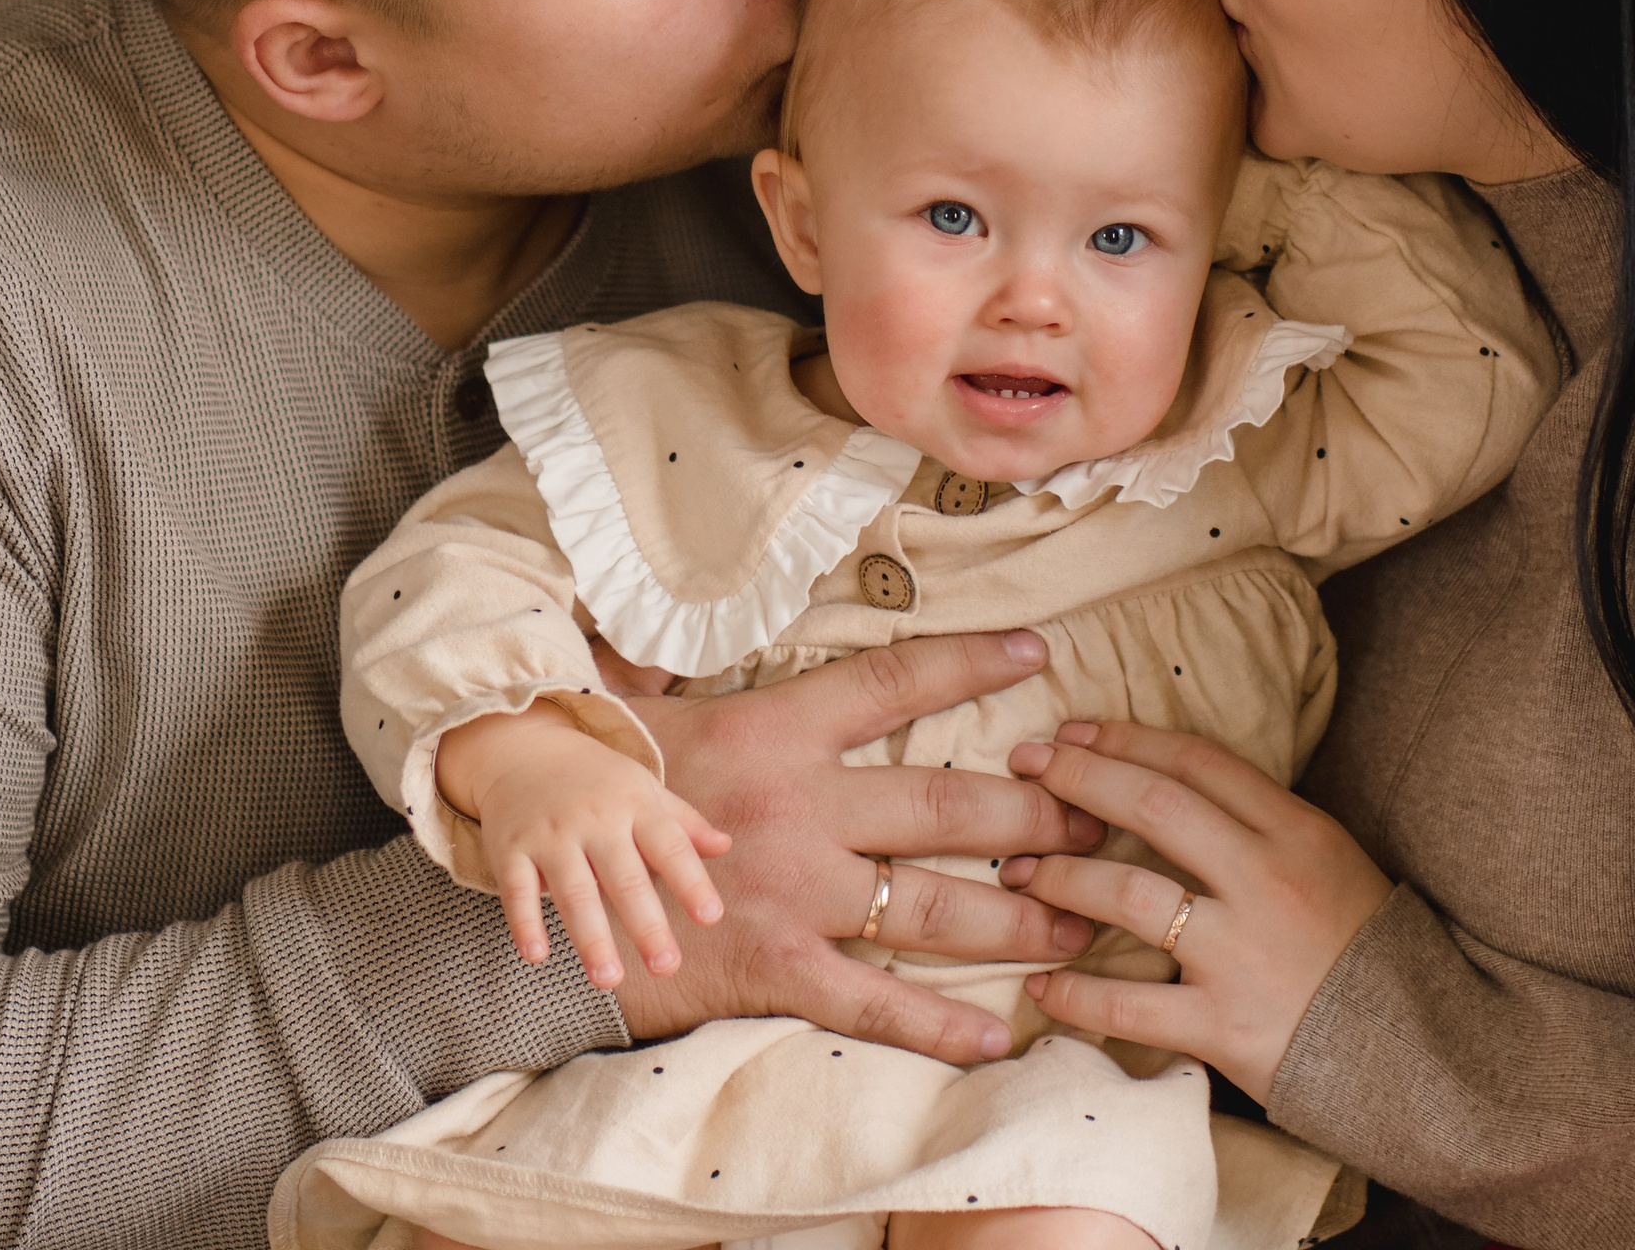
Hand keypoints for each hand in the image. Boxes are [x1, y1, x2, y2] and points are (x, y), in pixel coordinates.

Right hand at [438, 704, 729, 989]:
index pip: (669, 847)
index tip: (711, 917)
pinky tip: (536, 955)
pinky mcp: (511, 849)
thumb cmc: (597, 781)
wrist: (523, 750)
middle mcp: (594, 820)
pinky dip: (524, 921)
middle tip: (666, 966)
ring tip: (609, 979)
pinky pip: (517, 889)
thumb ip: (683, 823)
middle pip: (624, 877)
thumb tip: (725, 846)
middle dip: (646, 924)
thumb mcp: (642, 790)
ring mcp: (550, 834)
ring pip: (573, 890)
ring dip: (590, 937)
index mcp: (634, 805)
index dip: (690, 881)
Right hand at [609, 630, 1106, 1064]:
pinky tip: (1001, 1033)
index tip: (1039, 656)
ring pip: (934, 905)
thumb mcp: (662, 701)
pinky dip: (941, 1025)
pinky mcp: (776, 968)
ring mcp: (793, 892)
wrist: (535, 866)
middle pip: (948, 805)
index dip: (972, 663)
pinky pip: (876, 1003)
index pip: (895, 681)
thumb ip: (705, 655)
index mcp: (778, 728)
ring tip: (1082, 916)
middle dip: (1037, 816)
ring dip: (1018, 915)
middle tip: (1100, 821)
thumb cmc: (606, 778)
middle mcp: (800, 806)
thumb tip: (711, 601)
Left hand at [999, 720, 1392, 1103]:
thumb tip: (1168, 785)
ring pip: (1127, 893)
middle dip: (1078, 778)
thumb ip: (1258, 826)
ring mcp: (1242, 953)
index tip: (1072, 731)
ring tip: (1016, 873)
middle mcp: (1265, 880)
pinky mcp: (1224, 1025)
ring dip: (1059, 877)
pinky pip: (1129, 1006)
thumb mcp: (1330, 862)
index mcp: (1296, 831)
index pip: (1198, 762)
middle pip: (1154, 805)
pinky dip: (1074, 993)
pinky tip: (1039, 985)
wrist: (1420, 1056)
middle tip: (1025, 768)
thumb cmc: (1365, 953)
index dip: (1127, 739)